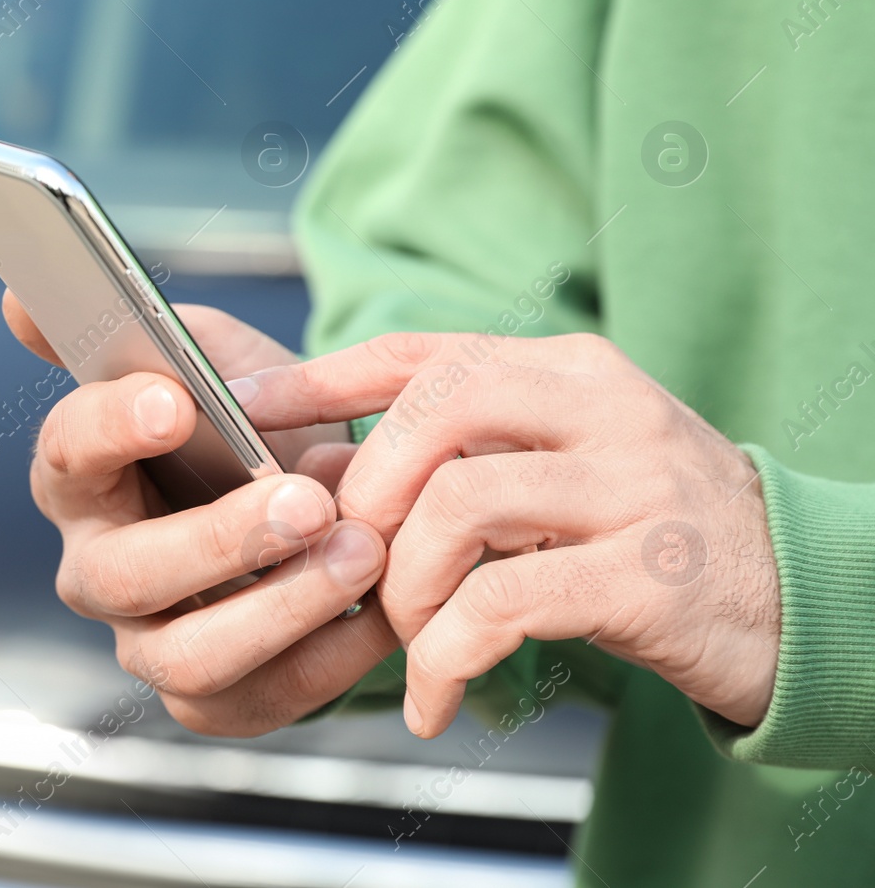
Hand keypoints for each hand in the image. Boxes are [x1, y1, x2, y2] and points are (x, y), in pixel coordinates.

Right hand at [3, 292, 395, 735]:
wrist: (320, 500)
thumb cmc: (252, 429)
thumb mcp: (213, 361)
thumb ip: (146, 330)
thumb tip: (18, 303)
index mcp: (82, 476)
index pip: (67, 451)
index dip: (111, 426)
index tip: (173, 400)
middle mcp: (98, 568)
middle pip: (126, 573)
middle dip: (219, 540)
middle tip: (304, 501)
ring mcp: (148, 642)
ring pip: (191, 655)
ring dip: (282, 607)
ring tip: (362, 552)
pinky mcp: (213, 699)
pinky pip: (263, 697)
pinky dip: (331, 656)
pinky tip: (381, 606)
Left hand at [234, 331, 780, 736]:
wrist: (798, 598)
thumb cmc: (649, 532)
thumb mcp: (567, 464)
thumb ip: (473, 454)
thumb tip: (333, 476)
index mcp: (569, 370)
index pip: (423, 353)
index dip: (323, 379)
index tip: (250, 413)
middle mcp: (601, 408)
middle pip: (433, 413)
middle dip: (365, 494)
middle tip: (351, 563)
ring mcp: (630, 484)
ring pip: (459, 507)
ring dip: (404, 586)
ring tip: (404, 641)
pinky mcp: (647, 572)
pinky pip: (503, 603)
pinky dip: (446, 656)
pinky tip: (438, 696)